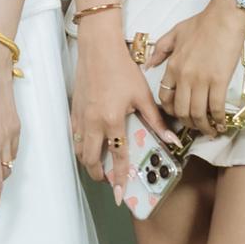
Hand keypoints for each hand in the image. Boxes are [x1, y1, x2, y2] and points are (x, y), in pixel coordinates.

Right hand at [70, 21, 168, 184]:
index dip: (119, 178)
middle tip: (109, 180)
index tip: (120, 195)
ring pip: (79, 151)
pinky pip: (74, 137)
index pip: (116, 157)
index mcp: (111, 120)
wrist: (98, 48)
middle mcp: (92, 122)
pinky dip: (81, 146)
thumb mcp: (142, 95)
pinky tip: (90, 145)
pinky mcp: (74, 111)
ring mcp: (80, 117)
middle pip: (90, 160)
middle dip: (99, 175)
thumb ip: (156, 121)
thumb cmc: (120, 68)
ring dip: (89, 162)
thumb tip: (171, 139)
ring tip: (100, 166)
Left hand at [153, 0, 244, 139]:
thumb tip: (149, 65)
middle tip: (195, 127)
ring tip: (209, 130)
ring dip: (203, 126)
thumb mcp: (175, 33)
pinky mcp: (219, 80)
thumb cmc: (202, 23)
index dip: (170, 110)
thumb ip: (161, 49)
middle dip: (187, 123)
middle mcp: (184, 76)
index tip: (178, 115)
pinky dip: (218, 120)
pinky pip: (216, 107)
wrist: (224, 17)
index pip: (165, 96)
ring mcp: (202, 80)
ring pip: (197, 113)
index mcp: (173, 66)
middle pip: (180, 110)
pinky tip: (221, 125)